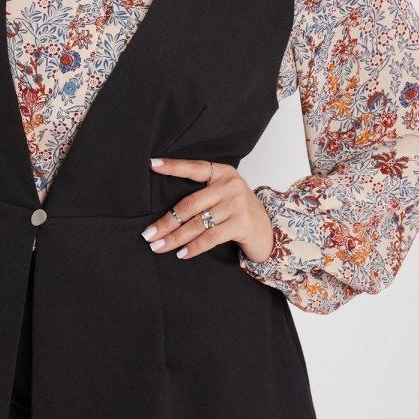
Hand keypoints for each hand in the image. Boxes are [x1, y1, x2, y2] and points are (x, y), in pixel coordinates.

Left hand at [142, 156, 274, 262]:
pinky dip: (194, 247)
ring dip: (175, 238)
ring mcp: (237, 204)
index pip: (193, 167)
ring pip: (197, 223)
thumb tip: (166, 211)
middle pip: (189, 204)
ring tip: (158, 246)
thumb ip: (203, 194)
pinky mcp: (242, 224)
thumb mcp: (224, 195)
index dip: (172, 167)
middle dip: (166, 222)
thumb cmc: (240, 212)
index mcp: (223, 173)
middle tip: (148, 234)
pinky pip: (210, 237)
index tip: (151, 165)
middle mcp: (230, 185)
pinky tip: (182, 253)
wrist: (270, 231)